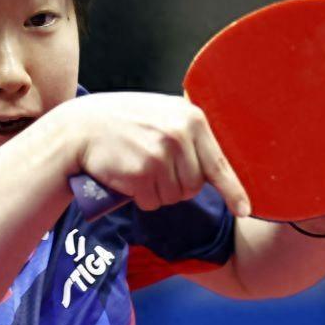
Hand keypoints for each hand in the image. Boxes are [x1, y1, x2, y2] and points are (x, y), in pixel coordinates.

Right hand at [65, 92, 251, 216]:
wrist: (80, 128)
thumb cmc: (121, 123)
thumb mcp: (161, 114)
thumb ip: (187, 132)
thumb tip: (214, 165)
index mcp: (191, 118)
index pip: (219, 163)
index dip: (233, 191)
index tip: (244, 210)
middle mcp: (180, 134)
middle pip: (195, 185)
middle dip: (177, 185)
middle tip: (153, 167)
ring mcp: (162, 154)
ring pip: (175, 197)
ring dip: (157, 192)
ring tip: (137, 168)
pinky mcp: (143, 173)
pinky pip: (153, 202)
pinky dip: (141, 197)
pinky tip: (127, 177)